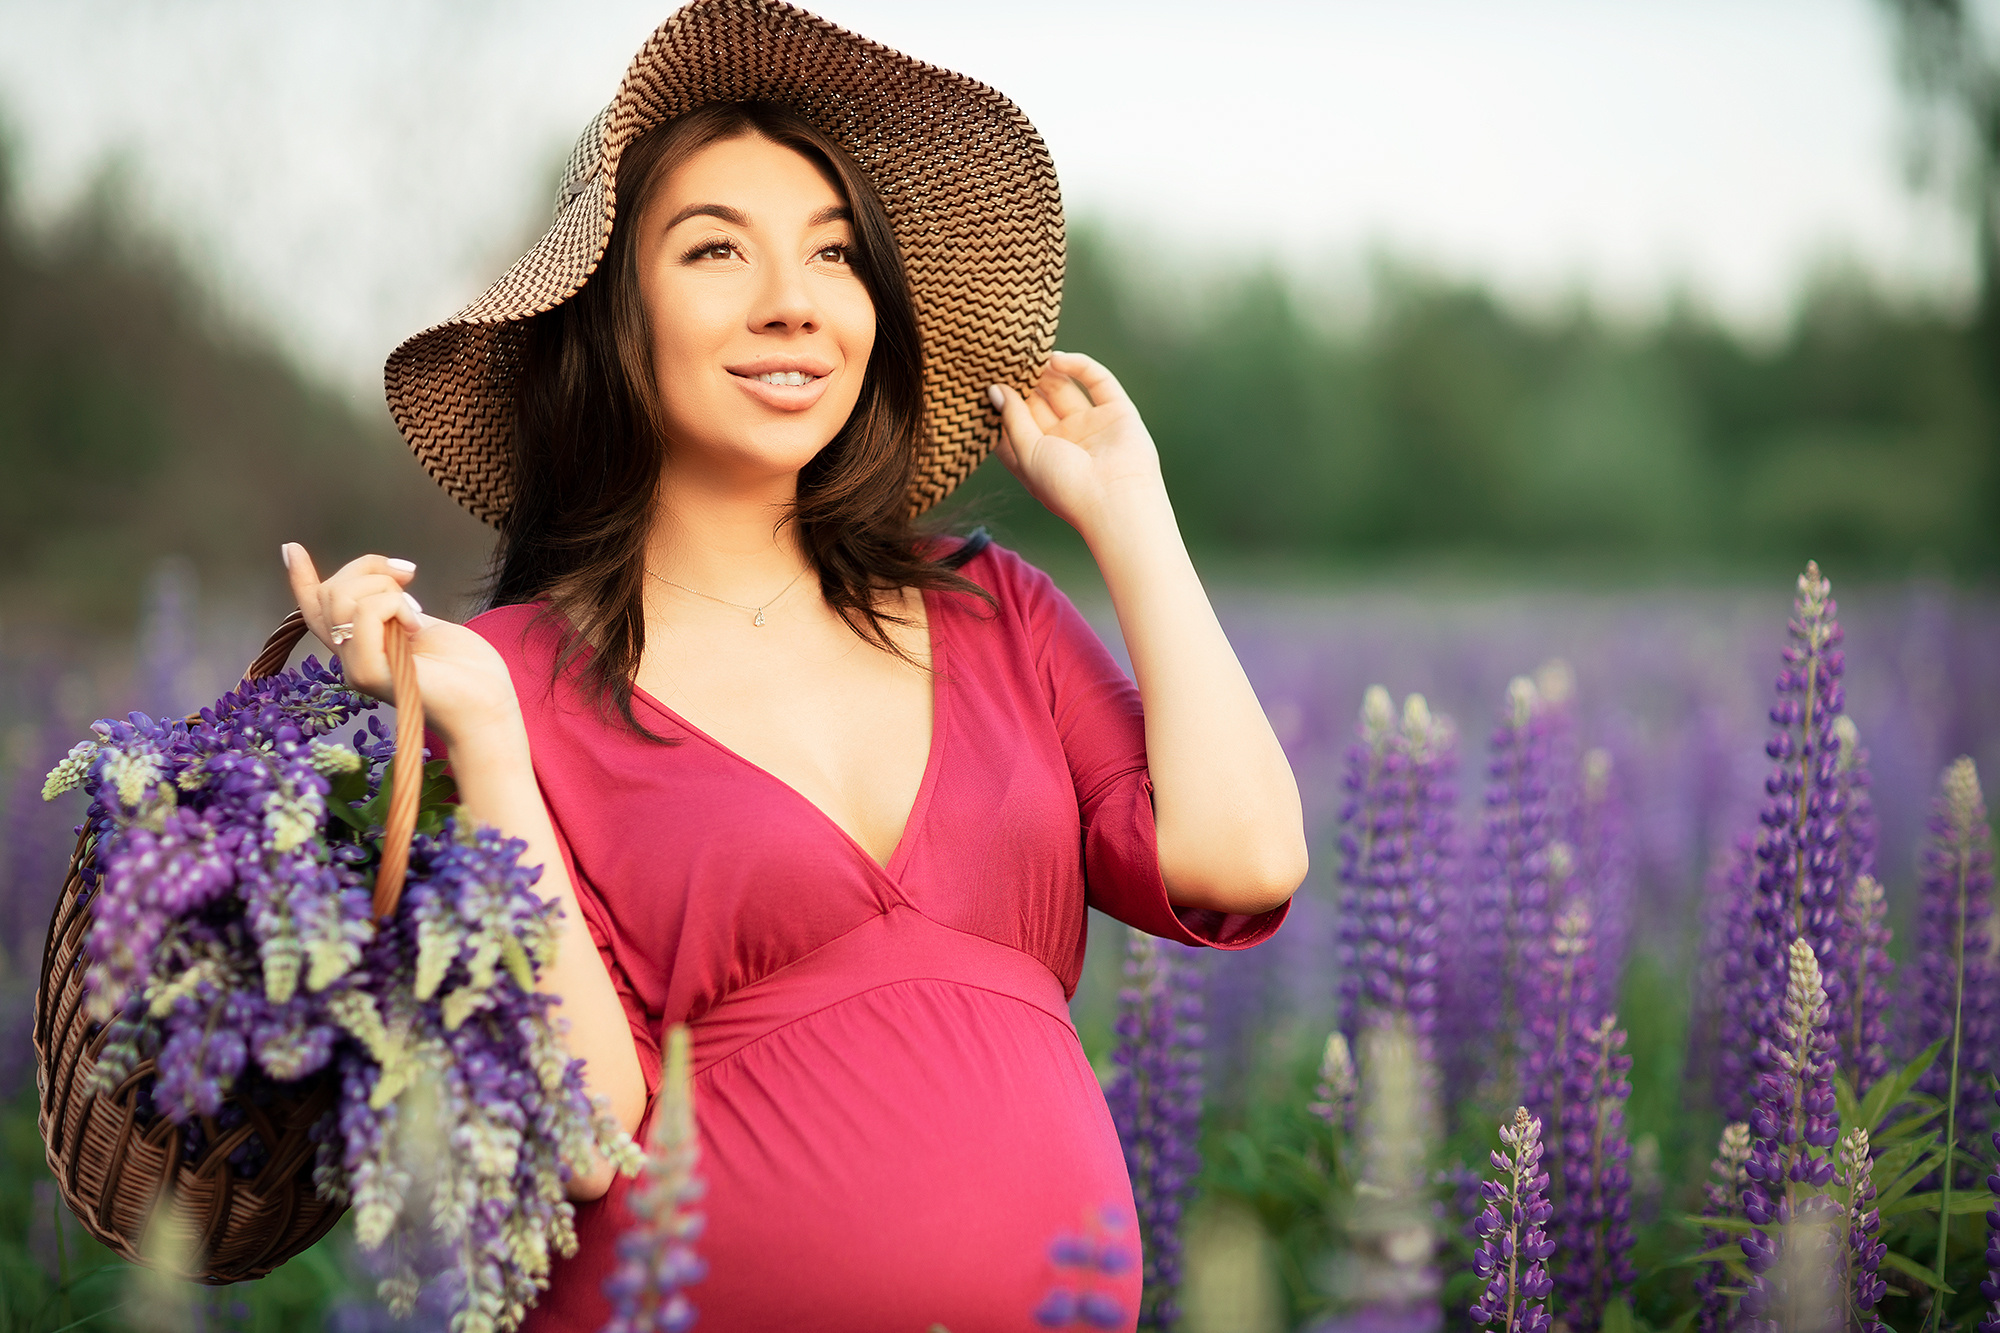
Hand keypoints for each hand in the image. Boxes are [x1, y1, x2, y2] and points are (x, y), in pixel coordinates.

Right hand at [281, 543, 519, 749]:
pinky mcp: (368, 673)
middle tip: (409, 577)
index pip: (317, 611)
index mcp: (362, 646)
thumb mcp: (423, 625)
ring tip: (416, 615)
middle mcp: (350, 658)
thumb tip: (389, 580)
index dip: (302, 579)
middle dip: (371, 568)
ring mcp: (355, 667)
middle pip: (331, 592)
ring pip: (343, 599)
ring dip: (387, 589)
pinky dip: (395, 607)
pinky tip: (417, 628)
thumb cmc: (467, 671)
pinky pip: (364, 615)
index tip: (291, 549)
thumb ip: (394, 609)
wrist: (488, 707)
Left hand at [989, 350, 1166, 536]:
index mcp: (1039, 458)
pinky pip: (1097, 381)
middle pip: (1038, 403)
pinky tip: (1057, 360)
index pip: (1014, 424)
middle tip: (1005, 358)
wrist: (1115, 500)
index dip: (1001, 403)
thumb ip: (1011, 419)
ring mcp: (1090, 425)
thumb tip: (994, 389)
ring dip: (1046, 371)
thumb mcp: (1027, 453)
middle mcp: (1064, 441)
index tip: (984, 380)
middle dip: (1022, 382)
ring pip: (1064, 389)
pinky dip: (1079, 366)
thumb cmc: (1065, 487)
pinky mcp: (1116, 412)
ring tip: (1028, 353)